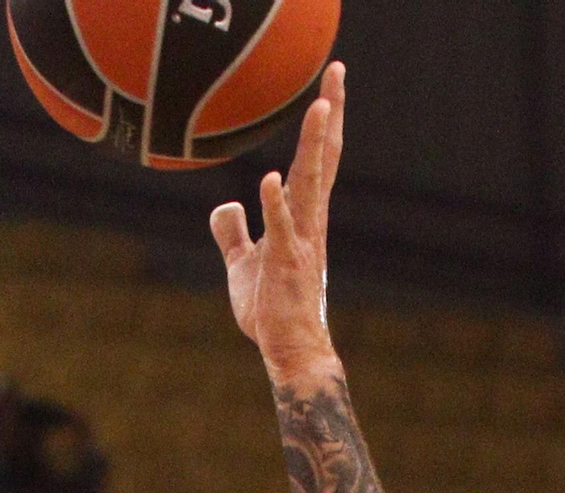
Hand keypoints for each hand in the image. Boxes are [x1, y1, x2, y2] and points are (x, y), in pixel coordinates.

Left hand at [211, 61, 344, 388]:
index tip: (329, 85)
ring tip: (320, 106)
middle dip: (328, 115)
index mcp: (302, 217)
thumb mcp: (245, 264)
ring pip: (309, 185)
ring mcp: (300, 242)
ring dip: (313, 146)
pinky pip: (281, 230)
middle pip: (321, 158)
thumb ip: (234, 233)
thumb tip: (226, 207)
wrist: (288, 349)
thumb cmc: (271, 310)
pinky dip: (275, 204)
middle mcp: (308, 222)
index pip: (314, 160)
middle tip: (338, 71)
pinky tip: (270, 179)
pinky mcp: (285, 266)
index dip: (320, 123)